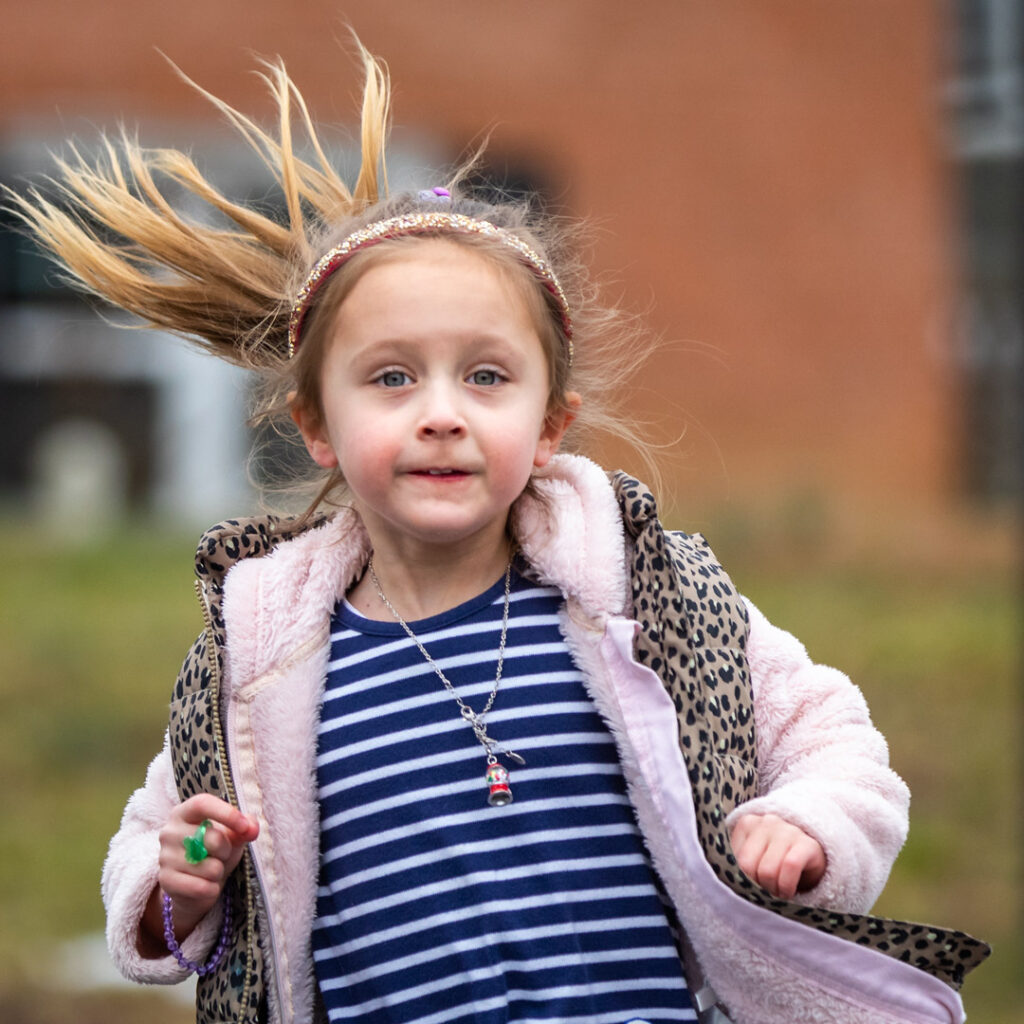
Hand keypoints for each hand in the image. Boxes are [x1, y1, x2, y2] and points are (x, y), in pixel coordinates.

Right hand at [140, 795, 258, 953]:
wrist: (195, 884)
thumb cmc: (215, 851)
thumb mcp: (232, 835)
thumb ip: (245, 827)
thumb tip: (251, 829)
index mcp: (184, 812)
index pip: (202, 804)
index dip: (226, 813)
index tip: (244, 826)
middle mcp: (170, 831)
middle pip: (212, 838)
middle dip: (226, 850)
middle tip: (222, 854)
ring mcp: (165, 857)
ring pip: (210, 867)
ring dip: (219, 872)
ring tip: (211, 870)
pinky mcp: (165, 881)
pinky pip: (200, 887)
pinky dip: (211, 889)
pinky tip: (207, 886)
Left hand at [729, 813, 825, 899]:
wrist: (812, 859)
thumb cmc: (775, 861)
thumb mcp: (753, 858)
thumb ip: (739, 864)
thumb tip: (730, 882)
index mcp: (748, 823)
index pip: (735, 859)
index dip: (742, 879)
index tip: (751, 885)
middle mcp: (767, 822)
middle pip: (749, 866)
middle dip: (756, 886)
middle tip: (766, 892)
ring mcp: (788, 830)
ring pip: (768, 869)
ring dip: (772, 890)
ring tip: (777, 893)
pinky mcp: (808, 844)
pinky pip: (790, 866)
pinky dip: (786, 886)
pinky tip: (788, 892)